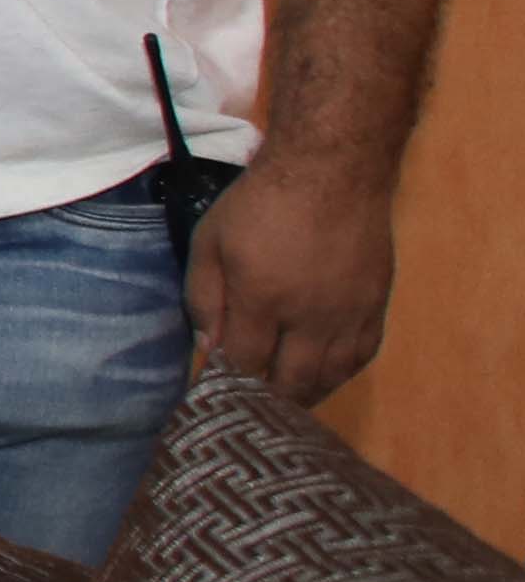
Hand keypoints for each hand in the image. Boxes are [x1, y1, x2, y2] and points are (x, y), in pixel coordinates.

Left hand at [185, 148, 393, 402]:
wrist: (333, 170)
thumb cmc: (260, 201)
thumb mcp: (211, 241)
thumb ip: (205, 298)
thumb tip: (209, 350)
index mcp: (263, 298)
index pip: (244, 364)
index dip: (226, 385)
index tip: (213, 397)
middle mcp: (311, 315)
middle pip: (291, 382)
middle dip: (267, 402)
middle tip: (249, 411)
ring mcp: (350, 313)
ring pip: (331, 377)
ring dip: (306, 395)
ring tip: (283, 402)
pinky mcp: (377, 305)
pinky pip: (362, 356)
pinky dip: (341, 374)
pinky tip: (323, 376)